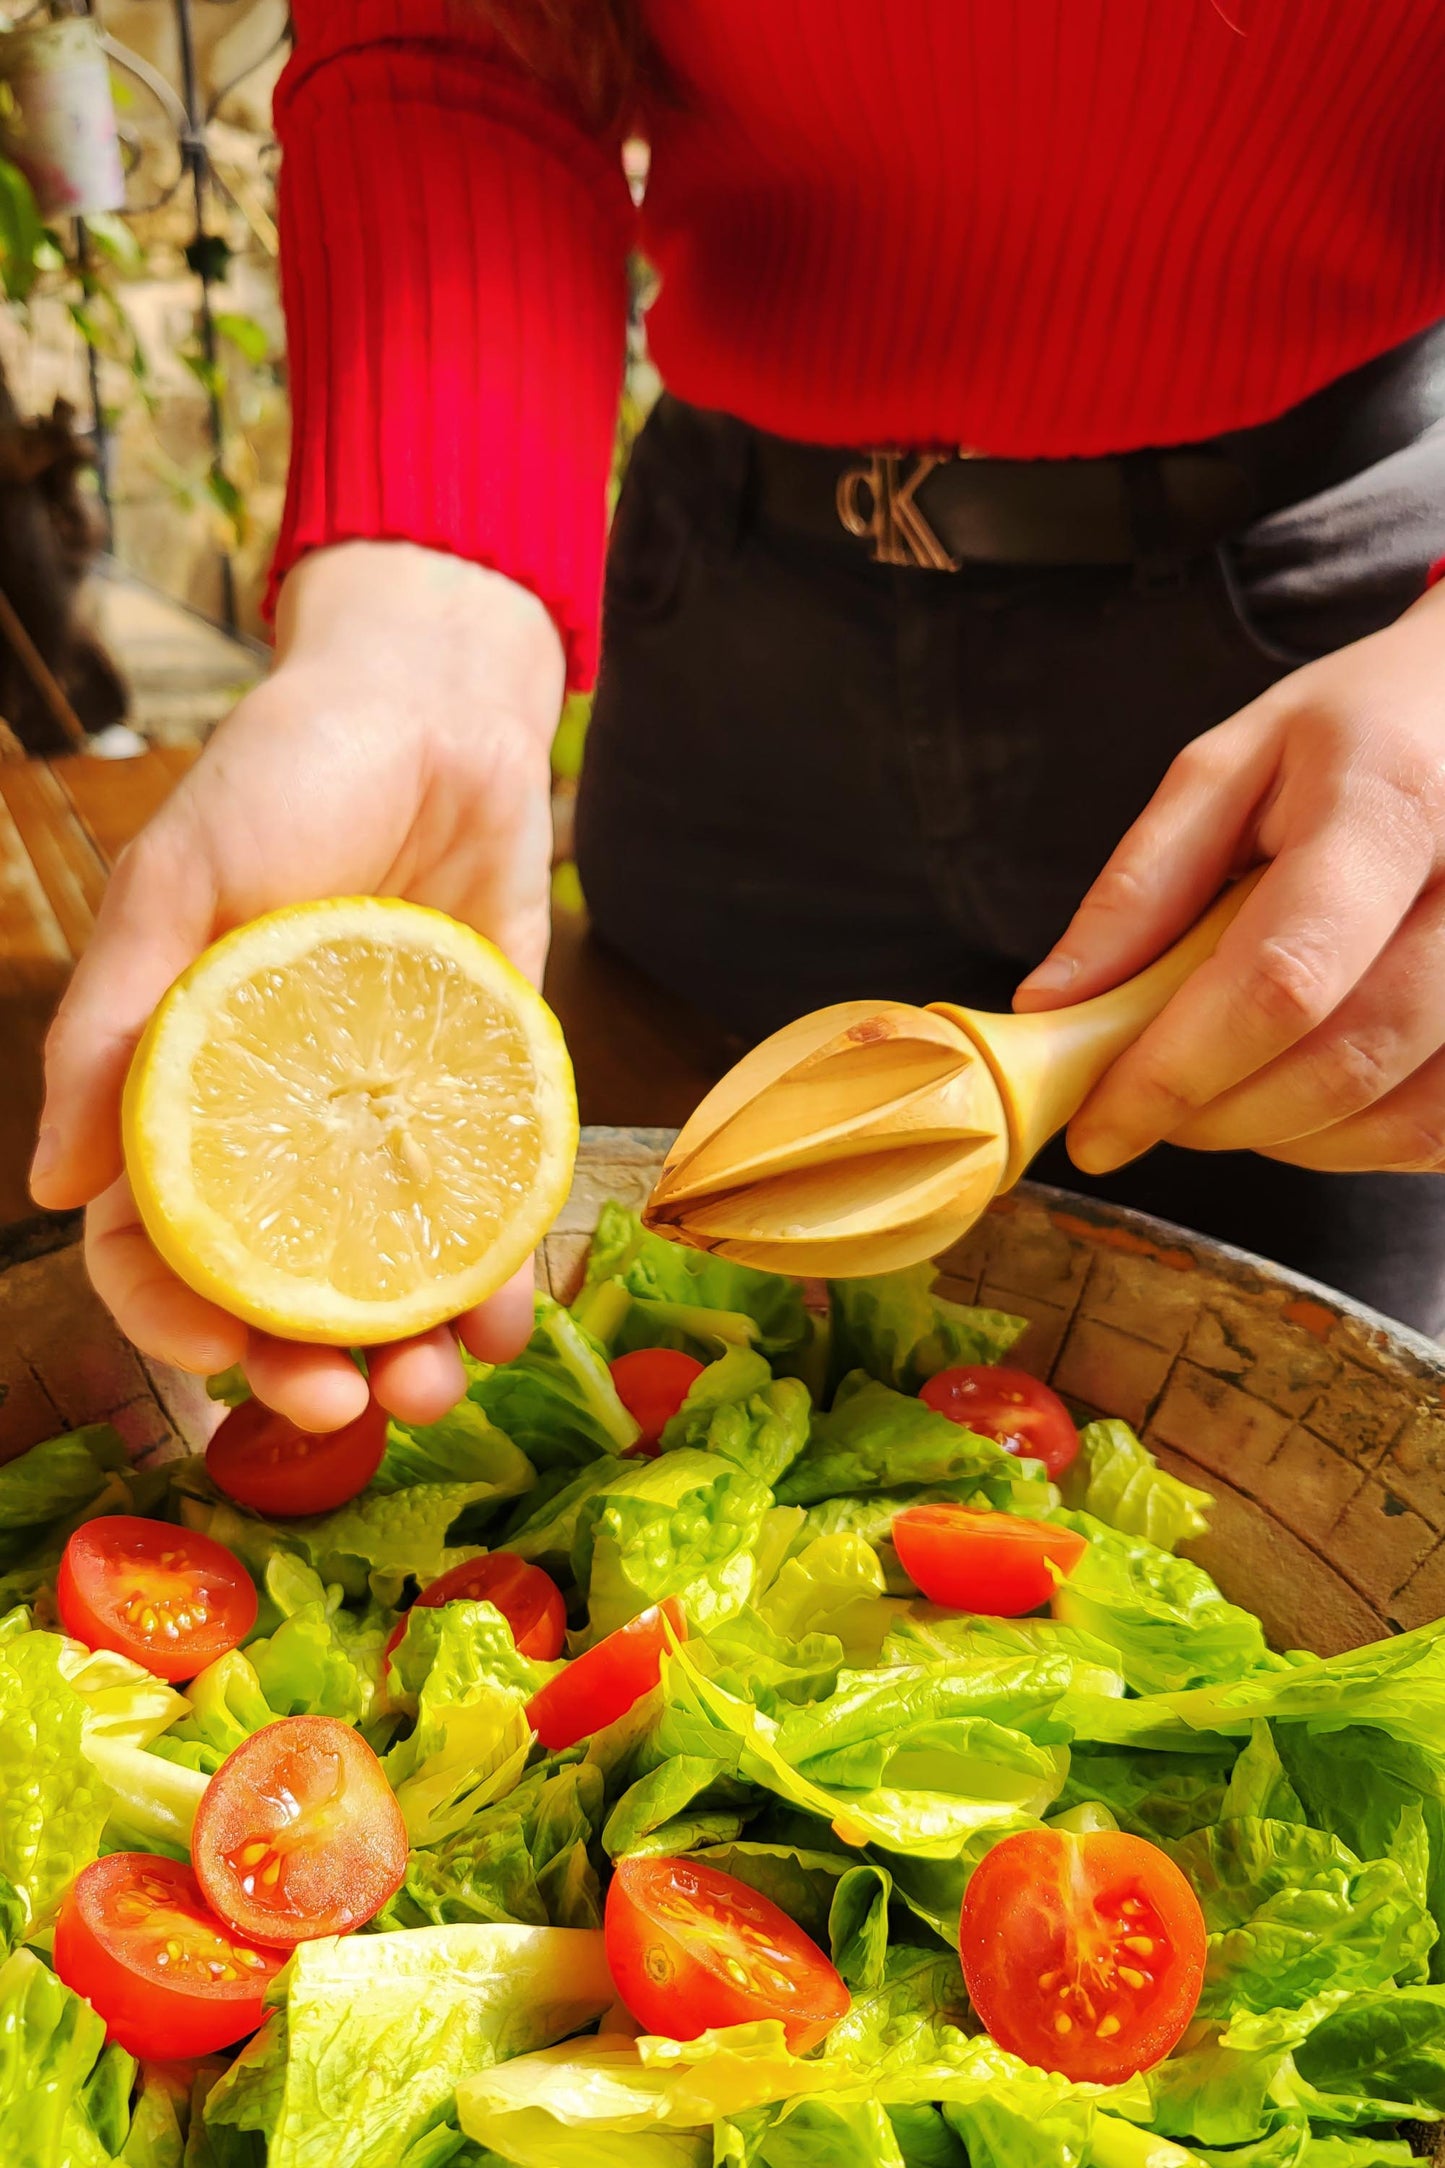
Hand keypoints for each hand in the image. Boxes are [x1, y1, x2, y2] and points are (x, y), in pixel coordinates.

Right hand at [31, 542, 564, 1428]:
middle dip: (302, 1364)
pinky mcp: (487, 1092)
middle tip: (343, 1407)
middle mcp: (293, 1118)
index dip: (172, 1317)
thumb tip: (47, 1183)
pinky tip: (513, 1314)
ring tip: (439, 1387)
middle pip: (282, 1281)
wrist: (441, 714)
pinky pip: (489, 1206)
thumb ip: (114, 1023)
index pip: (159, 1235)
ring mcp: (392, 1112)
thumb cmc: (288, 778)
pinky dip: (499, 1272)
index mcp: (194, 1081)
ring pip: (391, 1267)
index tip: (216, 1360)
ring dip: (408, 1348)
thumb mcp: (180, 883)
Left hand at [1014, 578, 1444, 1176]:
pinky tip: (1307, 1089)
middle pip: (1338, 1067)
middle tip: (1145, 1106)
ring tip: (1223, 1087)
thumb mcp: (1232, 766)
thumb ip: (1142, 886)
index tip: (1098, 1125)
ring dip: (1281, 1139)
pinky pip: (1442, 1131)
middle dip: (1214, 1115)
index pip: (1280, 980)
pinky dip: (1355, 1142)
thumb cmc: (1361, 731)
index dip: (1176, 1074)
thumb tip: (1053, 1005)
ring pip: (1397, 1120)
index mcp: (1391, 806)